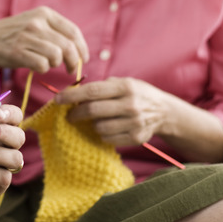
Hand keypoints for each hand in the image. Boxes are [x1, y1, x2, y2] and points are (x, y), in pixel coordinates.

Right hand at [0, 6, 88, 73]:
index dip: (82, 48)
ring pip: (56, 56)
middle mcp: (36, 22)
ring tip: (47, 64)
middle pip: (67, 47)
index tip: (84, 59)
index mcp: (45, 13)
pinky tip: (36, 66)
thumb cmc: (18, 34)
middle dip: (73, 62)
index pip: (73, 32)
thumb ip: (57, 31)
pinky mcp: (17, 51)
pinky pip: (42, 65)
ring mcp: (26, 36)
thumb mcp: (37, 22)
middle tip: (71, 69)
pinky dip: (42, 69)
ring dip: (55, 64)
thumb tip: (80, 49)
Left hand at [54, 77, 169, 146]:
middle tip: (69, 115)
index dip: (72, 96)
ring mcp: (134, 122)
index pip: (92, 91)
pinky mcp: (136, 138)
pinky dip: (102, 134)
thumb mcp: (123, 83)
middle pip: (93, 110)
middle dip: (76, 113)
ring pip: (99, 127)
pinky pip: (108, 138)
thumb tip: (74, 93)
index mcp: (125, 87)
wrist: (165, 111)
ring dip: (92, 124)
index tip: (57, 99)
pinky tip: (107, 128)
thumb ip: (101, 87)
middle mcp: (130, 104)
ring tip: (95, 120)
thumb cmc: (137, 94)